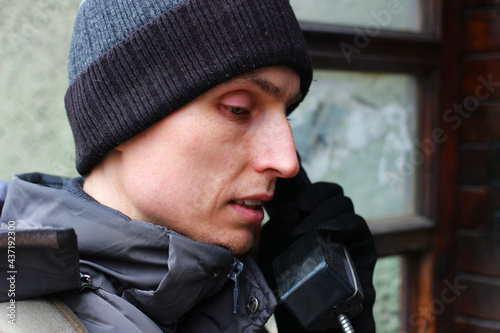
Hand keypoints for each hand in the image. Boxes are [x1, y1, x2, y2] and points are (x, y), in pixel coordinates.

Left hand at [260, 176, 376, 332]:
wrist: (304, 315)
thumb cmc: (286, 281)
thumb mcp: (272, 251)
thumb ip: (276, 228)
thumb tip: (292, 210)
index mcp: (310, 216)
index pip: (315, 189)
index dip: (307, 187)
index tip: (292, 198)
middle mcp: (331, 220)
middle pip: (331, 191)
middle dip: (314, 196)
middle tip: (298, 209)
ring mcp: (347, 232)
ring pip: (343, 203)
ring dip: (323, 211)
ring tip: (304, 230)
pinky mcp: (362, 247)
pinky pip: (358, 224)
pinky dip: (342, 223)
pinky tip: (327, 231)